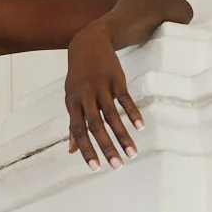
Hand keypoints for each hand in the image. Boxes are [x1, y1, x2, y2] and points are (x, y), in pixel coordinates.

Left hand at [65, 22, 143, 170]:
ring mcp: (101, 86)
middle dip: (106, 147)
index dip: (86, 149)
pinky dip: (132, 113)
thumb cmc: (78, 77)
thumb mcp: (71, 98)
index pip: (78, 131)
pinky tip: (140, 127)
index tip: (95, 168)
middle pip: (96, 125)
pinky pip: (125, 98)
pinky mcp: (116, 79)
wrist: (88, 42)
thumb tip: (71, 150)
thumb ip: (73, 124)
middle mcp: (85, 96)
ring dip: (122, 135)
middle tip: (117, 166)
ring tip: (132, 153)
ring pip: (112, 115)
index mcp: (72, 103)